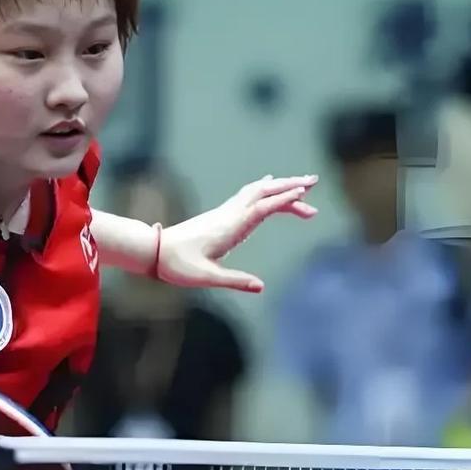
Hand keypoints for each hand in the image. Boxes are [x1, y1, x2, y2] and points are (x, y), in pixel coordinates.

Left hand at [157, 175, 317, 291]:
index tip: (304, 193)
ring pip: (257, 192)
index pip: (261, 208)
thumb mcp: (206, 278)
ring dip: (280, 187)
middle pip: (264, 192)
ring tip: (303, 189)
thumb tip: (260, 286)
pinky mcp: (222, 216)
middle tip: (315, 182)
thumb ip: (234, 281)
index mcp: (229, 227)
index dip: (283, 200)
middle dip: (290, 186)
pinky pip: (248, 196)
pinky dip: (265, 190)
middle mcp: (229, 215)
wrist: (155, 250)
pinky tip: (271, 186)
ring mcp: (225, 213)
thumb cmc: (178, 265)